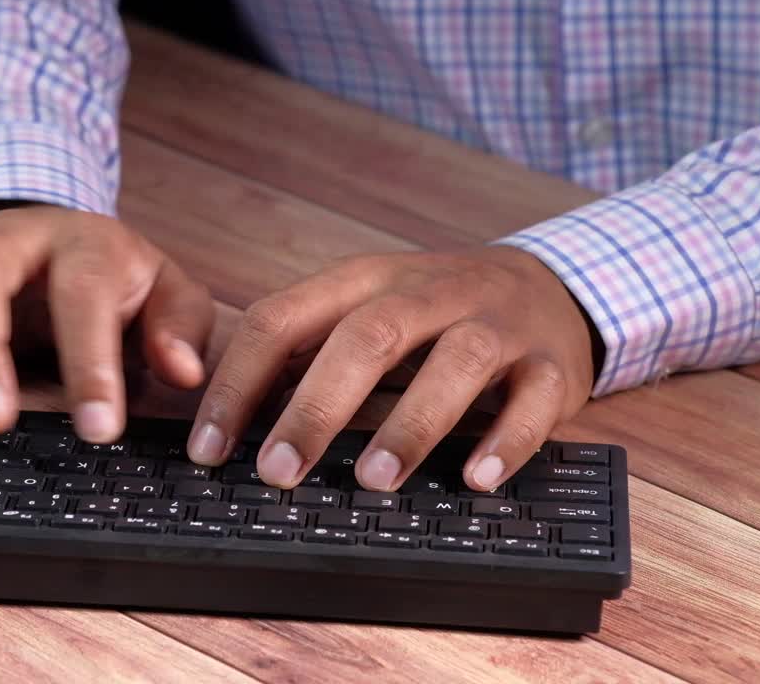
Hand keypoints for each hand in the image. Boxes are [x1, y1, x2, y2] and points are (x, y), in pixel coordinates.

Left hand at [187, 246, 595, 491]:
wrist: (551, 285)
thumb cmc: (433, 315)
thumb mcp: (365, 311)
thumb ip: (304, 355)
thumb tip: (230, 425)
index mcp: (363, 280)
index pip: (282, 318)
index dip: (238, 383)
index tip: (208, 448)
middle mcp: (428, 292)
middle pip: (367, 336)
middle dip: (317, 406)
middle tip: (277, 472)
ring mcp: (496, 324)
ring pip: (456, 362)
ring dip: (411, 424)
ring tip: (373, 479)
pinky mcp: (551, 363)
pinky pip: (533, 399)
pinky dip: (506, 440)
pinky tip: (476, 478)